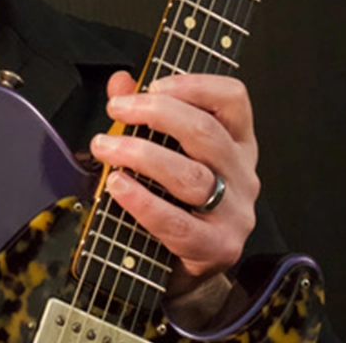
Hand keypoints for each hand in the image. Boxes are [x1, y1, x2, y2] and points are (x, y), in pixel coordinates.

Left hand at [89, 70, 259, 286]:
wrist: (181, 264)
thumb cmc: (175, 197)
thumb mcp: (164, 147)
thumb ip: (141, 110)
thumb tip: (120, 82)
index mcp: (235, 140)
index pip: (232, 98)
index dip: (193, 85)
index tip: (152, 84)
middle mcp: (242, 172)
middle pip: (205, 131)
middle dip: (154, 113)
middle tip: (115, 110)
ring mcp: (235, 212)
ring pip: (189, 174)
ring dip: (139, 154)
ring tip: (104, 147)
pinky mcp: (217, 246)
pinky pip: (177, 222)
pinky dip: (142, 201)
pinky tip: (117, 185)